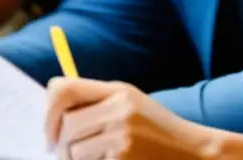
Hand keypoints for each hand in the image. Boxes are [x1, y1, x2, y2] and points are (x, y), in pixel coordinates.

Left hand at [44, 79, 217, 159]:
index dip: (49, 110)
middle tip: (60, 154)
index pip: (64, 89)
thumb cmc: (156, 131)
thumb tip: (53, 115)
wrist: (193, 153)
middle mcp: (120, 110)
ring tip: (96, 159)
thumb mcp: (131, 105)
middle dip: (58, 144)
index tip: (50, 129)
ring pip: (73, 152)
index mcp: (119, 91)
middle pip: (65, 125)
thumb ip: (98, 103)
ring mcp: (122, 138)